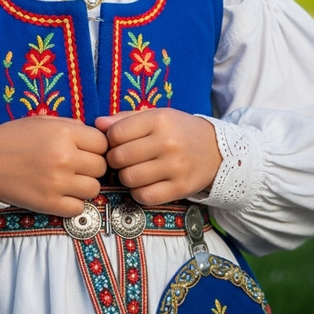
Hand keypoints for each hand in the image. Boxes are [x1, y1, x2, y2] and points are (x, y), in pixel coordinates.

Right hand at [0, 116, 107, 216]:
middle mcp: (65, 158)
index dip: (97, 146)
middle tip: (77, 165)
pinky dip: (73, 203)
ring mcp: (58, 183)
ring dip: (85, 185)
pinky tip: (62, 194)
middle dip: (92, 165)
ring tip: (69, 180)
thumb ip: (71, 126)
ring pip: (94, 188)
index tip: (87, 149)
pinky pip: (79, 208)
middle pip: (101, 167)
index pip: (102, 143)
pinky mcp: (50, 204)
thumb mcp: (43, 121)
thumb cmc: (14, 138)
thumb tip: (93, 136)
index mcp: (64, 134)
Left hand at [94, 109, 220, 205]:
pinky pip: (145, 196)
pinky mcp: (180, 188)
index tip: (117, 143)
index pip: (116, 133)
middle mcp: (167, 142)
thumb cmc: (178, 130)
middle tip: (122, 159)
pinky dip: (138, 193)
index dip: (110, 140)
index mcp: (159, 120)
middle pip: (119, 157)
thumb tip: (97, 124)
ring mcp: (175, 167)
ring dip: (125, 177)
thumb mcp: (155, 116)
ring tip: (133, 170)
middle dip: (115, 160)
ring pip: (129, 178)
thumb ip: (125, 119)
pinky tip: (143, 184)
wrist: (215, 150)